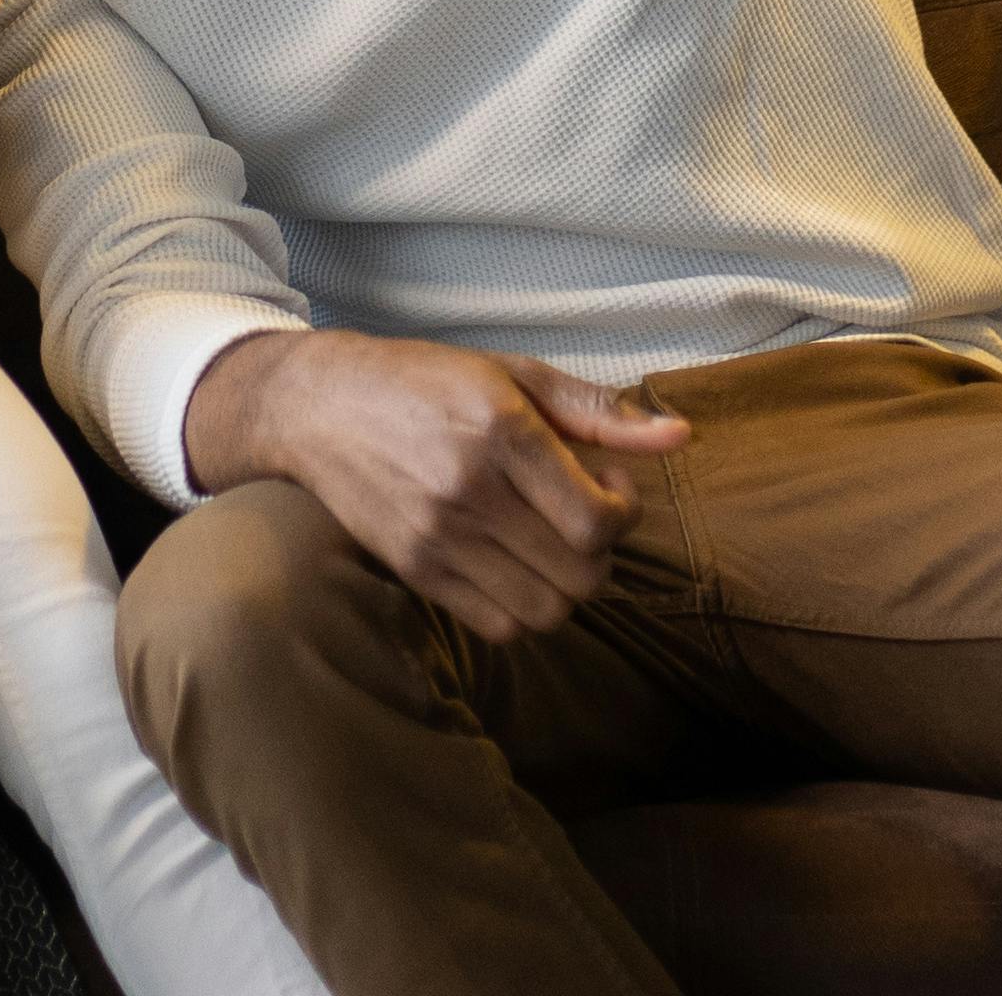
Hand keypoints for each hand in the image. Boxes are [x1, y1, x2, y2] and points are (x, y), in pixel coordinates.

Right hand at [182, 327, 691, 641]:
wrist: (319, 406)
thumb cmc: (426, 381)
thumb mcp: (515, 374)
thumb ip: (600, 412)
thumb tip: (682, 436)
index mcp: (501, 431)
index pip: (596, 521)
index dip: (625, 515)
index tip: (609, 488)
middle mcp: (469, 491)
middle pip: (581, 574)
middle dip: (602, 553)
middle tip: (584, 518)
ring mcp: (438, 538)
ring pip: (546, 610)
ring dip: (567, 586)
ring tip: (551, 545)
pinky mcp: (415, 572)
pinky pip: (499, 626)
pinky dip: (525, 609)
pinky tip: (515, 566)